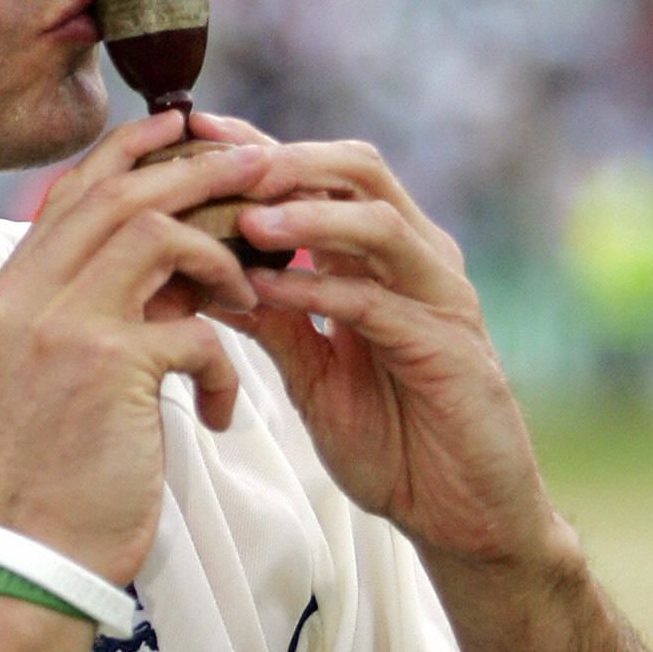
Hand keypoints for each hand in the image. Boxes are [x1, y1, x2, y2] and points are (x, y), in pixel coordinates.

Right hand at [0, 111, 267, 585]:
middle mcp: (21, 301)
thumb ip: (93, 310)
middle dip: (197, 175)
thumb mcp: (56, 377)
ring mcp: (60, 329)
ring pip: (158, 236)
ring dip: (222, 256)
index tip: (184, 128)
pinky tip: (223, 410)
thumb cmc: (58, 477)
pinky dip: (225, 365)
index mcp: (4, 298)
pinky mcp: (109, 368)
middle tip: (259, 168)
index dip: (130, 152)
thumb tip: (169, 255)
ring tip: (252, 292)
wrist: (39, 559)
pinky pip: (196, 329)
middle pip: (119, 196)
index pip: (70, 194)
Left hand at [189, 125, 554, 567]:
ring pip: (378, 222)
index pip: (321, 176)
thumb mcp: (311, 375)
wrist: (461, 515)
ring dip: (306, 217)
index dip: (259, 149)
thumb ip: (272, 321)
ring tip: (244, 218)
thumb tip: (202, 274)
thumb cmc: (392, 440)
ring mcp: (441, 297)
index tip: (190, 136)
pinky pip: (381, 302)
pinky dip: (323, 290)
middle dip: (284, 159)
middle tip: (216, 161)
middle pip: (357, 170)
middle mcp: (418, 259)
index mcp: (383, 256)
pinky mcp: (450, 346)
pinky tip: (270, 291)